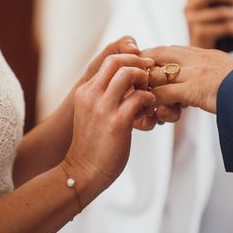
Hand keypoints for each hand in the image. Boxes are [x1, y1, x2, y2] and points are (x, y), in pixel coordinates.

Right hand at [65, 53, 156, 189]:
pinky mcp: (118, 122)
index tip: (141, 68)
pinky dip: (149, 100)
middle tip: (149, 74)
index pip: (108, 61)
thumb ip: (102, 97)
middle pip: (116, 61)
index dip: (128, 60)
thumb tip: (124, 86)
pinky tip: (149, 109)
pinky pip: (139, 98)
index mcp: (85, 92)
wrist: (83, 172)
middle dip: (137, 62)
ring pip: (128, 73)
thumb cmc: (91, 146)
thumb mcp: (90, 114)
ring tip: (148, 92)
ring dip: (144, 79)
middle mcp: (91, 95)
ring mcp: (103, 107)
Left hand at [142, 45, 232, 112]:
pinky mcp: (195, 89)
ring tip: (139, 102)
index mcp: (204, 53)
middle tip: (131, 82)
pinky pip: (164, 93)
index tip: (141, 70)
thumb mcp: (229, 73)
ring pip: (156, 74)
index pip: (168, 49)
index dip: (152, 58)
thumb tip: (208, 86)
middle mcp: (196, 58)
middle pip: (156, 54)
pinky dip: (153, 102)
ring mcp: (194, 72)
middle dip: (140, 66)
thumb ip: (213, 74)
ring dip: (144, 88)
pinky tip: (151, 113)